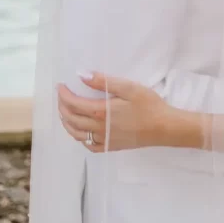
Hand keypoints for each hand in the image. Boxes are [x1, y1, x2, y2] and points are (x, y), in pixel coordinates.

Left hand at [57, 73, 171, 151]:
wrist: (163, 127)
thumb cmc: (148, 105)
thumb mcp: (128, 87)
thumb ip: (103, 82)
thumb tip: (81, 75)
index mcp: (101, 112)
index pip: (73, 103)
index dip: (64, 94)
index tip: (60, 86)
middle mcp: (98, 128)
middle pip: (71, 118)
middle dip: (62, 106)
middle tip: (61, 96)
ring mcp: (103, 140)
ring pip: (76, 133)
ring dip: (66, 122)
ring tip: (65, 112)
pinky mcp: (110, 147)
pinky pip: (88, 145)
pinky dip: (80, 137)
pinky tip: (81, 132)